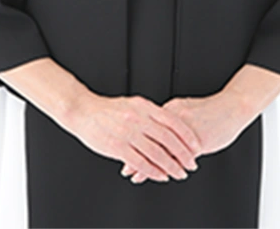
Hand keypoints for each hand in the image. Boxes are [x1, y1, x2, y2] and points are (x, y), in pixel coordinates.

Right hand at [65, 93, 203, 183]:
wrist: (83, 111)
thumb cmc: (107, 109)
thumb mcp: (133, 104)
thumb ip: (151, 113)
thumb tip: (170, 122)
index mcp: (144, 106)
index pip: (173, 122)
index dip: (187, 136)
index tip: (196, 146)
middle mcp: (138, 118)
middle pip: (168, 139)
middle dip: (183, 154)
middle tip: (191, 164)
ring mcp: (128, 133)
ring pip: (156, 152)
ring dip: (171, 166)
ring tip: (179, 173)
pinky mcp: (117, 146)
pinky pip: (140, 162)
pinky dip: (153, 171)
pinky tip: (161, 176)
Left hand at [120, 93, 250, 182]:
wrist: (233, 107)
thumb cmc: (211, 110)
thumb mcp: (186, 109)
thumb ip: (170, 119)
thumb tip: (155, 128)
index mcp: (170, 109)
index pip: (146, 127)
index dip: (134, 140)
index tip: (122, 149)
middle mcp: (175, 118)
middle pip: (151, 139)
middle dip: (137, 155)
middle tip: (126, 168)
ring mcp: (186, 130)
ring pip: (163, 150)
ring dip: (150, 164)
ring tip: (138, 175)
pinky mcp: (198, 140)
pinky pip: (180, 157)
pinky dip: (169, 167)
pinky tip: (164, 175)